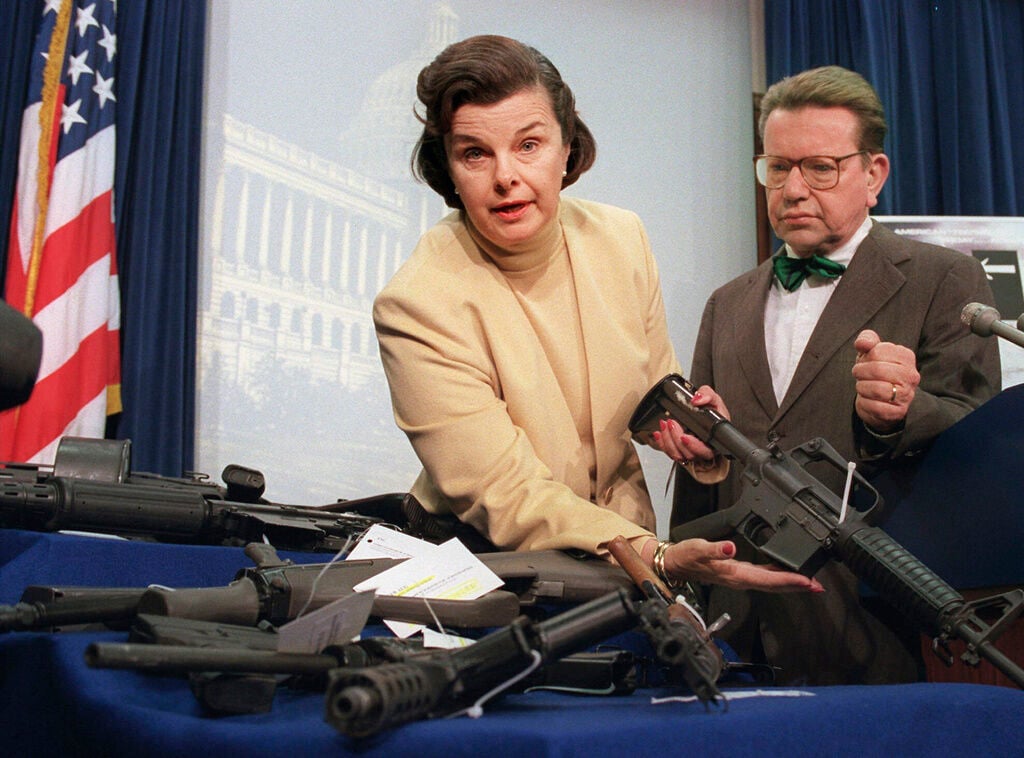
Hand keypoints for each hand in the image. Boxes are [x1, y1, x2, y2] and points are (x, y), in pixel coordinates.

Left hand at [650, 385, 727, 465]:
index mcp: (714, 441)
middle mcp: (703, 450)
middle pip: (689, 454)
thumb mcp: (714, 400)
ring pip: (678, 455)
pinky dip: (662, 443)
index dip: (694, 446)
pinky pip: (669, 452)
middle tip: (672, 423)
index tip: (684, 437)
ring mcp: (691, 451)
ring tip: (665, 424)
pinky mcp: (680, 450)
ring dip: (668, 440)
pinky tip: (659, 433)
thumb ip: (708, 395)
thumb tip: (696, 399)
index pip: (705, 451)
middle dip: (676, 438)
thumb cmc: (714, 412)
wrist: (707, 415)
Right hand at [664, 538, 823, 592]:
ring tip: (810, 582)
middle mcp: (741, 579)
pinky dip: (779, 576)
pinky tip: (786, 572)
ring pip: (772, 583)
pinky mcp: (740, 572)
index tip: (807, 581)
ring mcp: (741, 577)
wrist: (676, 563)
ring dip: (791, 583)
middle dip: (797, 586)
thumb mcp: (699, 549)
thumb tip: (731, 548)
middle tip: (818, 586)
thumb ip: (716, 550)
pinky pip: (765, 577)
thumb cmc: (687, 557)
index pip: (768, 580)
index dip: (789, 580)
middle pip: (775, 585)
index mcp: (735, 574)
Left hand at [851, 329, 919, 433]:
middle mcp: (911, 376)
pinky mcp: (899, 412)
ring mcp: (907, 395)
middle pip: (877, 369)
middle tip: (858, 374)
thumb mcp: (870, 353)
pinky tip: (867, 399)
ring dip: (862, 387)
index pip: (879, 351)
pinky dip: (864, 403)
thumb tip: (863, 343)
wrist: (882, 400)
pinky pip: (875, 407)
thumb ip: (867, 340)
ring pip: (877, 389)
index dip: (864, 357)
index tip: (863, 362)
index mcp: (906, 357)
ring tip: (862, 386)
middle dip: (860, 372)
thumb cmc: (875, 371)